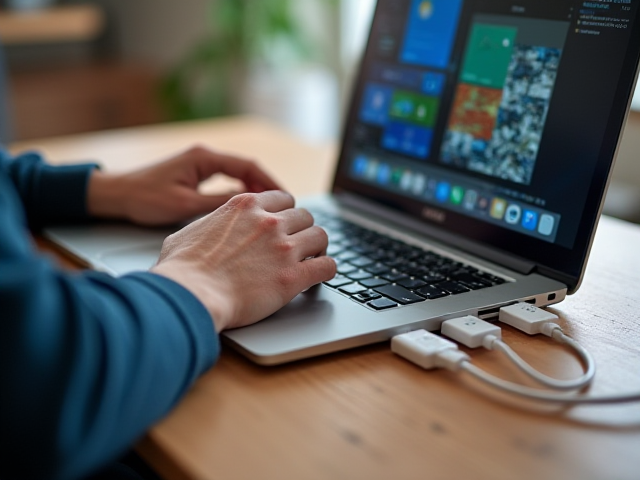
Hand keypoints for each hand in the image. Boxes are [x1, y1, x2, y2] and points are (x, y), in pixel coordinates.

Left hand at [87, 146, 281, 225]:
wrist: (116, 195)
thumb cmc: (144, 198)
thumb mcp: (184, 205)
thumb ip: (218, 204)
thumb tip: (249, 205)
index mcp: (203, 158)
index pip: (247, 165)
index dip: (270, 182)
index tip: (285, 197)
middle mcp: (204, 156)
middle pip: (246, 168)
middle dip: (266, 185)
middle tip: (284, 205)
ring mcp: (200, 164)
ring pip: (237, 174)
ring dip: (254, 189)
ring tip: (271, 208)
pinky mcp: (195, 174)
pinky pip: (226, 180)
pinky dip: (239, 192)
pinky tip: (247, 208)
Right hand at [150, 191, 335, 331]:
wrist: (191, 295)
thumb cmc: (182, 269)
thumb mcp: (189, 231)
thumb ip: (208, 224)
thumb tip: (208, 229)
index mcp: (245, 206)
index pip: (283, 198)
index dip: (286, 212)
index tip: (286, 223)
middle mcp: (269, 222)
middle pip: (305, 215)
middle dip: (303, 229)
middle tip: (299, 243)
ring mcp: (284, 248)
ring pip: (320, 236)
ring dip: (318, 247)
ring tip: (313, 257)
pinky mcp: (293, 276)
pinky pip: (327, 266)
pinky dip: (327, 269)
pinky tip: (321, 275)